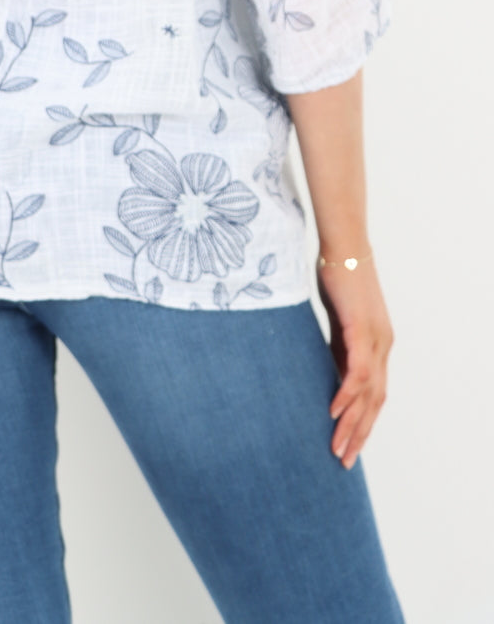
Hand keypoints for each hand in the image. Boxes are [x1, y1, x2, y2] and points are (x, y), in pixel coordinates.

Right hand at [316, 256, 393, 469]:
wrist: (344, 245)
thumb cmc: (338, 276)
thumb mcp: (336, 319)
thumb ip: (335, 346)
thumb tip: (324, 369)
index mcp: (377, 346)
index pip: (374, 396)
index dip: (362, 423)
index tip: (347, 446)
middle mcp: (382, 347)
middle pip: (375, 403)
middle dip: (359, 435)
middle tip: (342, 462)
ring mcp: (375, 339)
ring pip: (368, 394)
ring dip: (352, 423)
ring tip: (337, 447)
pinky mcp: (361, 329)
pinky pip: (356, 371)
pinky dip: (346, 394)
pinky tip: (334, 412)